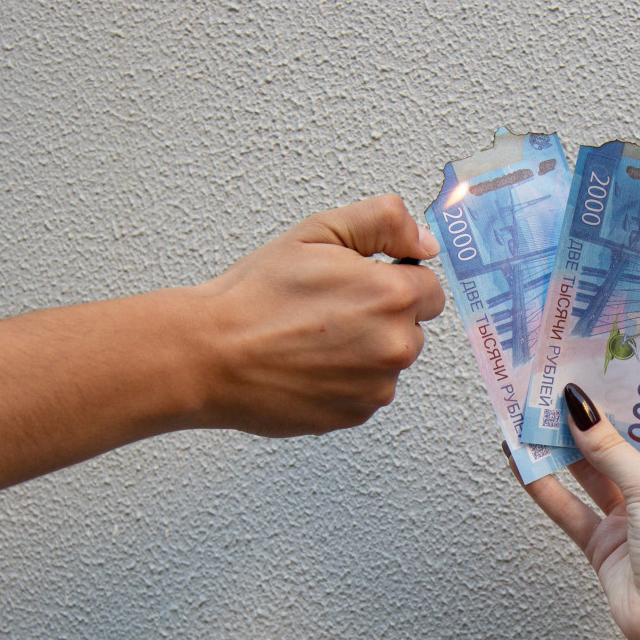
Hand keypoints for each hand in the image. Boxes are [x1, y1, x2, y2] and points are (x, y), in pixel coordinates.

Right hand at [188, 194, 445, 435]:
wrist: (209, 355)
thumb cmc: (255, 296)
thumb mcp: (319, 232)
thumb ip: (385, 224)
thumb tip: (426, 243)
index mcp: (392, 296)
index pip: (430, 288)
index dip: (394, 280)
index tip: (360, 283)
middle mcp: (395, 345)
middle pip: (411, 326)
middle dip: (382, 316)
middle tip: (328, 309)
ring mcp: (377, 386)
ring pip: (389, 361)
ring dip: (365, 350)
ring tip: (313, 338)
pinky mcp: (356, 414)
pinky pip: (366, 391)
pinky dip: (346, 380)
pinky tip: (308, 365)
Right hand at [511, 384, 639, 639]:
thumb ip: (611, 449)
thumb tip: (581, 408)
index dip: (625, 399)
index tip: (594, 372)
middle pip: (618, 446)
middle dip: (586, 421)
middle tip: (552, 389)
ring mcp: (633, 519)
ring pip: (590, 475)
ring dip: (560, 450)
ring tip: (527, 419)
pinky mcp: (606, 545)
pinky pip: (571, 509)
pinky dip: (546, 488)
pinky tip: (521, 464)